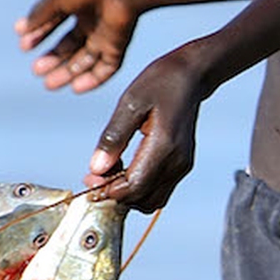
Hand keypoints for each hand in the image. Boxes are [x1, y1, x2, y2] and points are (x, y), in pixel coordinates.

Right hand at [16, 0, 141, 91]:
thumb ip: (40, 14)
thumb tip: (21, 30)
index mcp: (78, 3)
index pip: (55, 23)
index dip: (39, 35)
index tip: (24, 46)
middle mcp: (92, 21)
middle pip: (69, 47)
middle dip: (52, 60)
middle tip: (36, 70)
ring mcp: (106, 35)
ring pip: (85, 61)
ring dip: (67, 74)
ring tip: (48, 85)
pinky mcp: (119, 47)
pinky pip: (106, 69)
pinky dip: (92, 80)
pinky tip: (76, 88)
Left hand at [87, 46, 205, 212]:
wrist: (190, 78)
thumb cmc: (159, 84)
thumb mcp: (130, 103)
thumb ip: (113, 137)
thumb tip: (96, 169)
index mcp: (165, 146)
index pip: (134, 186)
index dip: (108, 190)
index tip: (88, 178)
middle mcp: (177, 163)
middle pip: (142, 199)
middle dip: (115, 194)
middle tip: (93, 175)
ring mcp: (182, 167)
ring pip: (150, 201)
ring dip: (126, 194)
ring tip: (108, 170)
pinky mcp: (181, 167)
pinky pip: (157, 190)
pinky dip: (138, 187)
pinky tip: (123, 168)